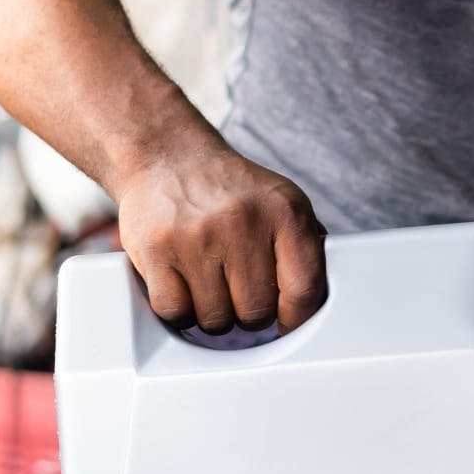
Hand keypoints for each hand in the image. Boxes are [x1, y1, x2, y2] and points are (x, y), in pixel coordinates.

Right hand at [110, 139, 327, 333]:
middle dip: (248, 312)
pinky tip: (183, 285)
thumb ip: (305, 246)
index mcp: (283, 210)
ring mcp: (196, 236)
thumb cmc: (226, 187)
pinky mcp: (155, 250)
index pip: (305, 289)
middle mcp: (241, 221)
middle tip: (237, 288)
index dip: (297, 317)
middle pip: (256, 313)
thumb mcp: (280, 200)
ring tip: (209, 280)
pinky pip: (175, 313)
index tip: (286, 322)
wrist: (164, 151)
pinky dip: (179, 310)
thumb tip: (318, 297)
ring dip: (213, 313)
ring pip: (216, 321)